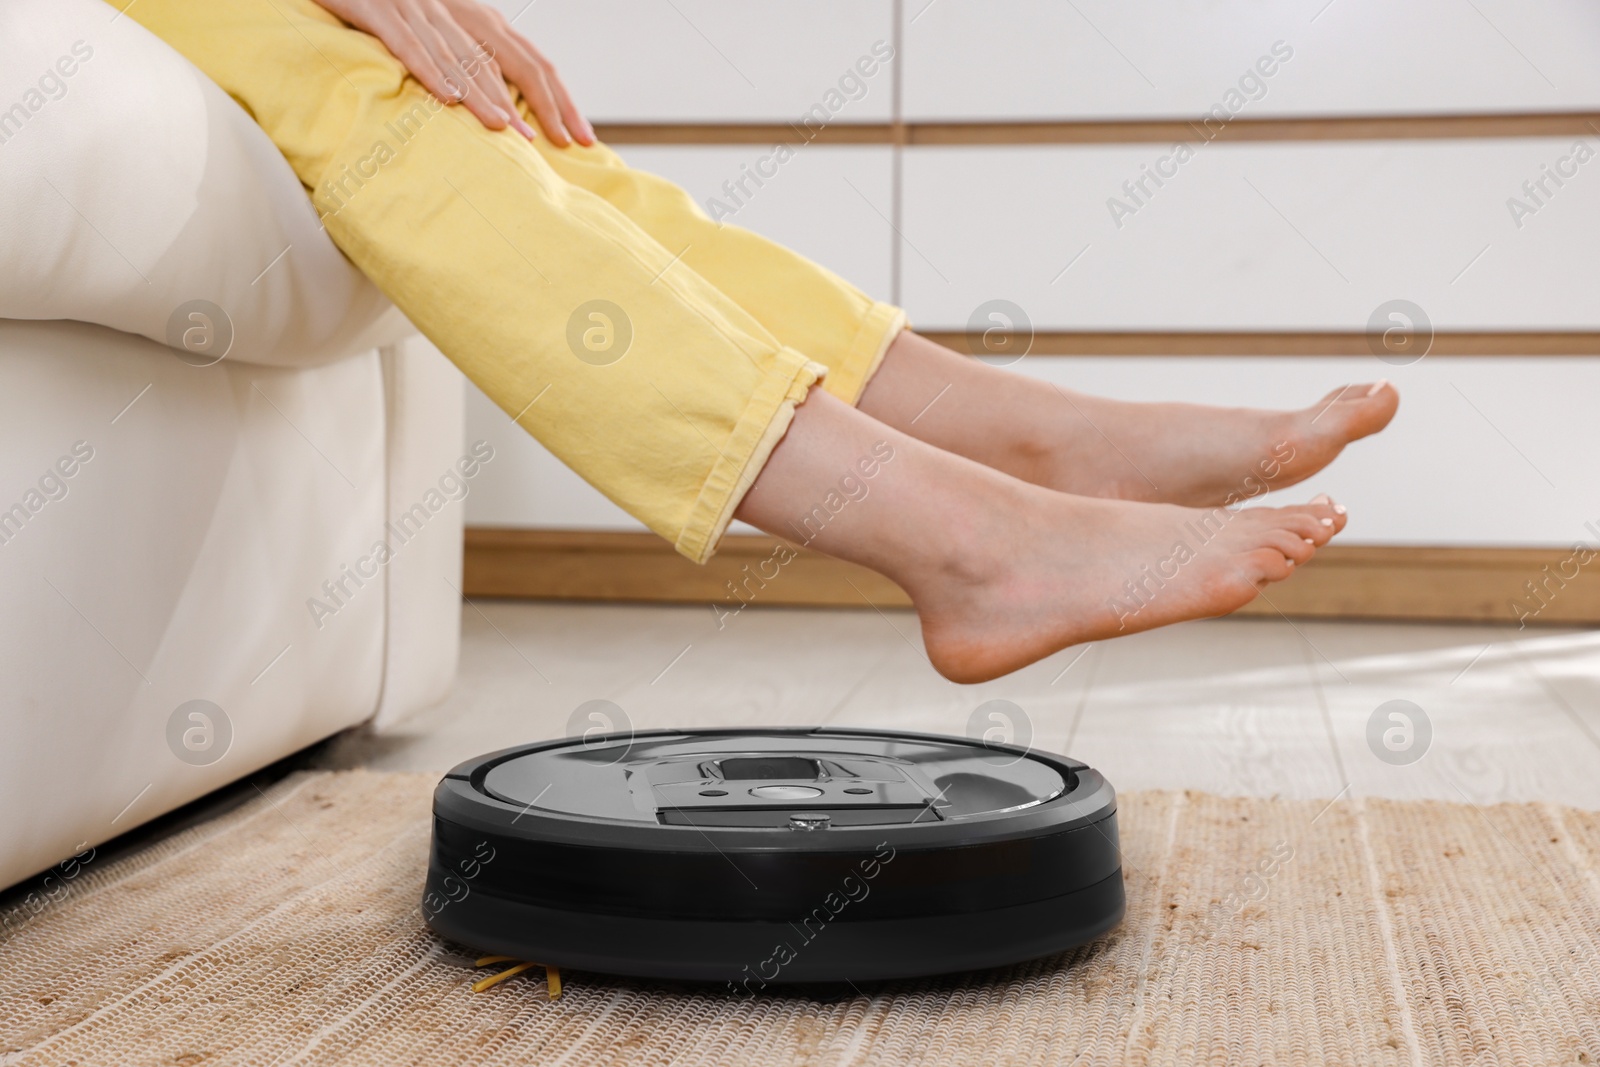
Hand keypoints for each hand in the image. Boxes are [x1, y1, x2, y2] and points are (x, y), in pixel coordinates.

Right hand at [311, 0, 594, 144]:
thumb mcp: (444, 31)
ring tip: (505, 128)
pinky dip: (430, 71)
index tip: (578, 137)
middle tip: (558, 141)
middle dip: (538, 103)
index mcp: (479, 19)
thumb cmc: (393, 6)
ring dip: (485, 95)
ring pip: (461, 58)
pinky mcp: (382, 11)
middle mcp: (458, 13)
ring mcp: (420, 10)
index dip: (558, 100)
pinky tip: (447, 97)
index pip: (531, 63)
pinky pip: (410, 45)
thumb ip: (473, 62)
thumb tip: (502, 109)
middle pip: (507, 63)